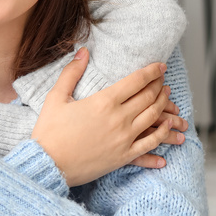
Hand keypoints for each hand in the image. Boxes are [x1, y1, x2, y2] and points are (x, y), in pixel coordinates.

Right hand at [31, 48, 187, 186]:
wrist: (48, 164)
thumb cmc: (49, 131)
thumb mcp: (56, 97)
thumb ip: (71, 73)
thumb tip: (83, 51)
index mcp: (104, 101)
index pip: (136, 81)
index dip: (151, 71)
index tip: (160, 66)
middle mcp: (119, 118)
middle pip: (149, 97)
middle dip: (159, 85)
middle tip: (162, 79)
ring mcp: (124, 138)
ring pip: (154, 117)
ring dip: (164, 104)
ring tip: (167, 96)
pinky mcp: (124, 156)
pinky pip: (151, 143)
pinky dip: (162, 133)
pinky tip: (166, 127)